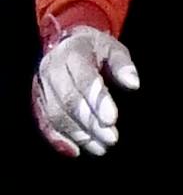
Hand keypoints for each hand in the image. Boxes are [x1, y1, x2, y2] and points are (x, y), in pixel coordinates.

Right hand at [32, 25, 138, 158]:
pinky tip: (75, 151)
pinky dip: (57, 139)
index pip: (84, 79)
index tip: (112, 119)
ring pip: (55, 114)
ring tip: (101, 148)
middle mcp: (52, 70)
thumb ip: (123, 65)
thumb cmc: (96, 49)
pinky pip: (43, 122)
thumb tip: (133, 83)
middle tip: (111, 139)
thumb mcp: (113, 49)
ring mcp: (41, 86)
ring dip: (78, 134)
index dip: (97, 100)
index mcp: (72, 53)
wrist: (64, 43)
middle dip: (90, 122)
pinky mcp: (37, 100)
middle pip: (68, 100)